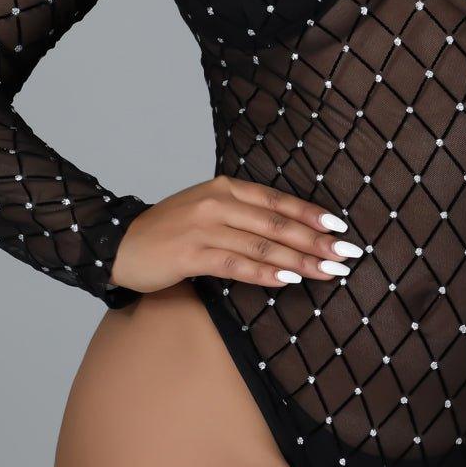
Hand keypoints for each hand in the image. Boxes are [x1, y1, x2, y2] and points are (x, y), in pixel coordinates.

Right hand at [108, 174, 362, 295]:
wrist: (119, 243)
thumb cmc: (169, 231)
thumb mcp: (207, 211)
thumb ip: (242, 216)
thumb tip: (287, 232)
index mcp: (225, 188)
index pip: (277, 200)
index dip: (311, 214)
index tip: (340, 228)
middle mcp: (218, 202)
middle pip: (277, 222)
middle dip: (316, 241)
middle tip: (347, 255)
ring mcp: (204, 226)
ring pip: (262, 243)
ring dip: (300, 259)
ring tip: (328, 271)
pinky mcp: (191, 253)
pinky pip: (236, 263)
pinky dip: (266, 271)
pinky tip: (289, 278)